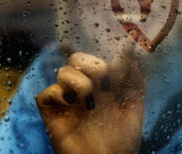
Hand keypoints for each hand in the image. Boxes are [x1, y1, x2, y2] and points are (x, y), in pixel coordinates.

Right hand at [36, 31, 144, 153]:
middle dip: (93, 64)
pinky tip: (71, 105)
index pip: (100, 59)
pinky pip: (46, 92)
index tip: (126, 42)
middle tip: (104, 81)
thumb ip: (135, 82)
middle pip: (78, 58)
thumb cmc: (122, 140)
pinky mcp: (53, 113)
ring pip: (64, 71)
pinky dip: (58, 94)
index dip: (109, 50)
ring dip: (79, 81)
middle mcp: (85, 89)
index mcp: (103, 86)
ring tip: (89, 101)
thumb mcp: (134, 108)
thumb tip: (134, 56)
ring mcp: (68, 100)